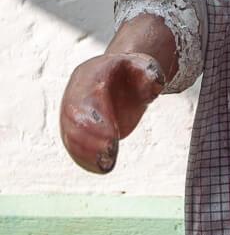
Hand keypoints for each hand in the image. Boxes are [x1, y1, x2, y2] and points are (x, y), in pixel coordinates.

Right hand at [60, 53, 164, 173]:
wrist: (118, 78)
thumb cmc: (130, 73)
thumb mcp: (141, 67)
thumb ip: (148, 72)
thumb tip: (155, 81)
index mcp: (90, 74)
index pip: (87, 97)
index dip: (96, 118)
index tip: (113, 138)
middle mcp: (75, 94)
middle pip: (73, 117)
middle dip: (89, 138)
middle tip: (109, 152)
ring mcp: (73, 112)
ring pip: (70, 134)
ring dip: (86, 152)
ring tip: (106, 164)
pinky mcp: (75, 129)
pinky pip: (74, 145)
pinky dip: (85, 159)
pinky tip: (101, 167)